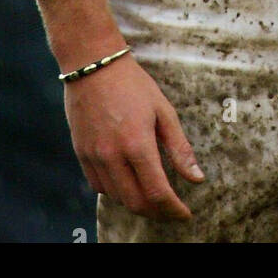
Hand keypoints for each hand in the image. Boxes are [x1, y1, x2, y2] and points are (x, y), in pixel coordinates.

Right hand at [64, 52, 204, 221]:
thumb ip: (179, 148)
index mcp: (137, 143)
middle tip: (171, 209)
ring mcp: (93, 156)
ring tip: (152, 196)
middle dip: (157, 212)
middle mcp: (112, 155)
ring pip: (116, 198)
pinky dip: (116, 191)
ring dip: (136, 203)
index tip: (185, 214)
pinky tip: (127, 182)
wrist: (92, 64)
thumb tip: (197, 179)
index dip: (173, 210)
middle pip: (136, 203)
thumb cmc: (133, 83)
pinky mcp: (81, 152)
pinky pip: (98, 186)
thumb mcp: (163, 110)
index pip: (157, 193)